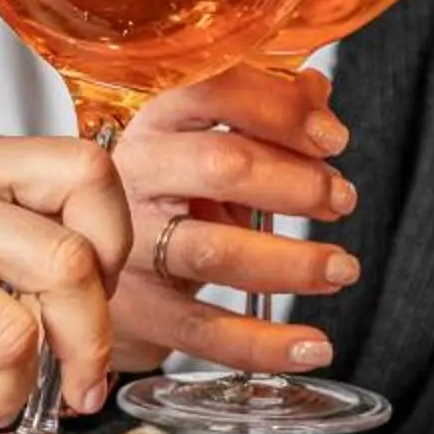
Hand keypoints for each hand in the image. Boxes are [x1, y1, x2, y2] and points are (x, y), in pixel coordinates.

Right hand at [109, 63, 360, 373]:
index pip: (214, 93)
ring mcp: (127, 244)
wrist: (92, 265)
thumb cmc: (163, 194)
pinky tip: (312, 346)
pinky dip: (265, 344)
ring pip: (215, 250)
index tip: (332, 138)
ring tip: (340, 267)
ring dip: (292, 261)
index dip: (280, 111)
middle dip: (297, 183)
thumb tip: (315, 87)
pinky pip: (203, 330)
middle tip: (341, 199)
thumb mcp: (204, 143)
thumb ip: (260, 113)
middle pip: (220, 166)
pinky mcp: (133, 309)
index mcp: (156, 122)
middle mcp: (134, 174)